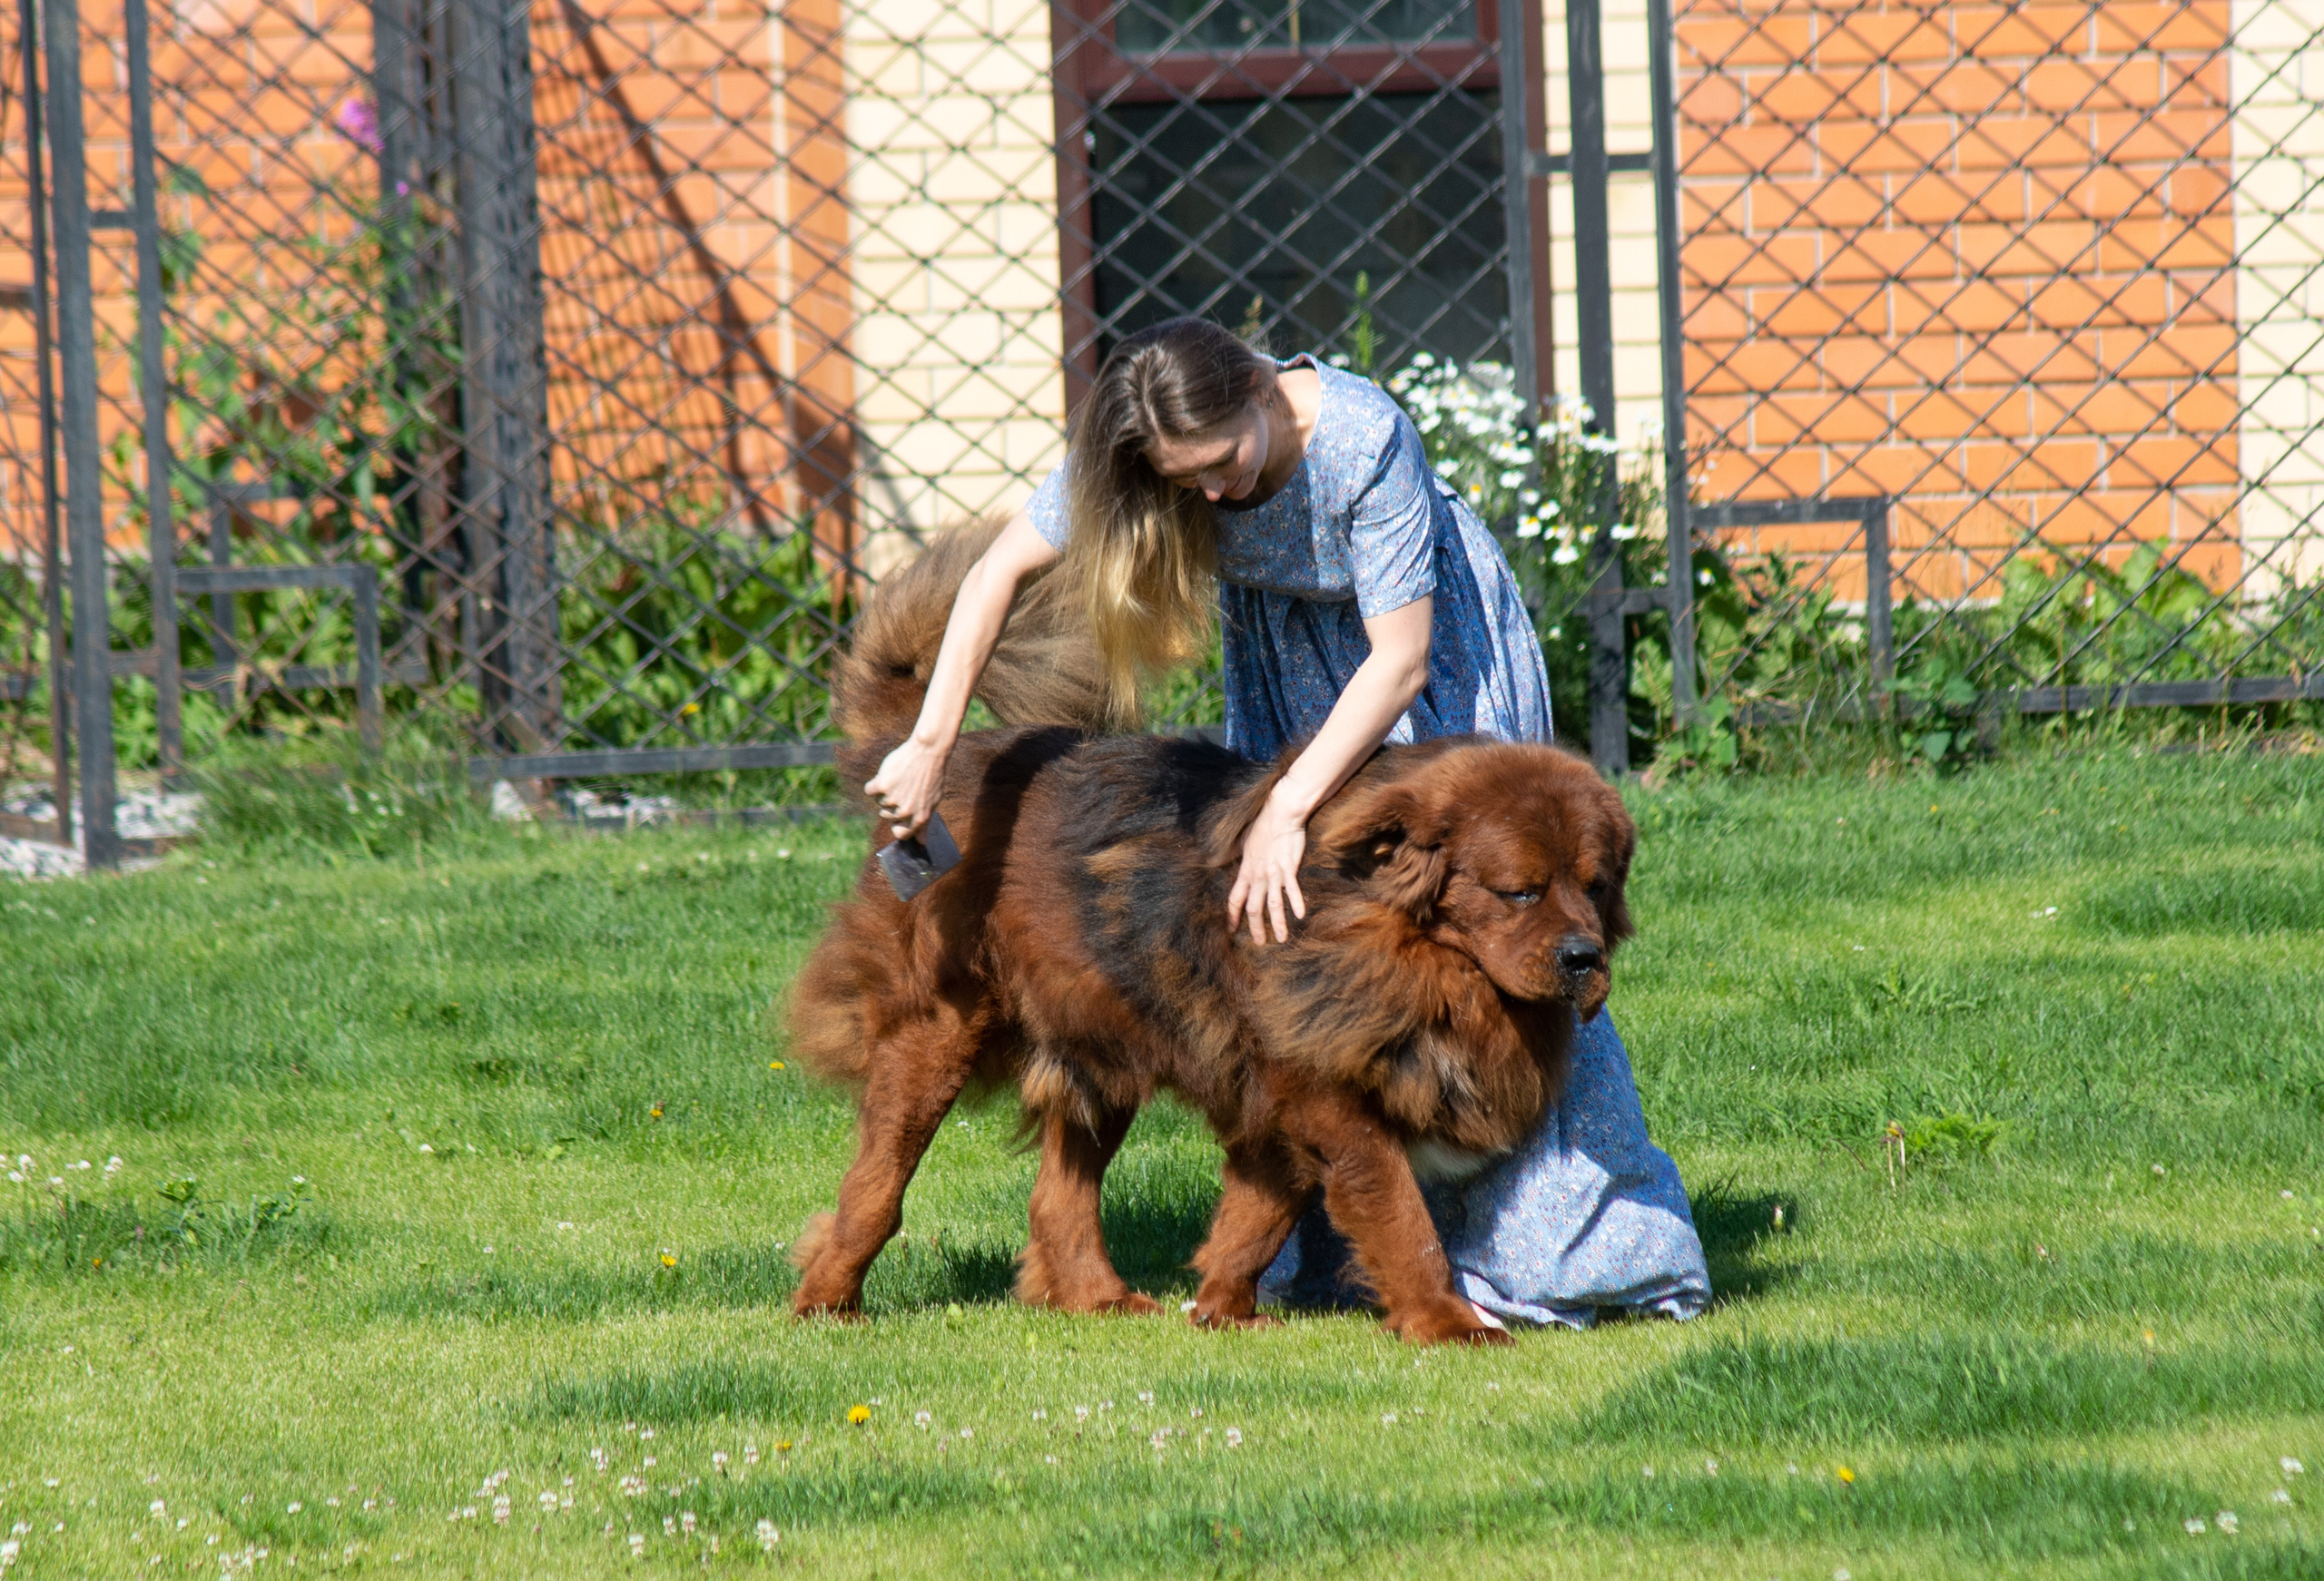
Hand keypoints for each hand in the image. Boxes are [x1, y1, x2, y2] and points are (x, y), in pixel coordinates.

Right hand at [865, 736, 949, 842]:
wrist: (928, 751)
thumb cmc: (931, 776)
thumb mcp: (932, 802)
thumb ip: (924, 823)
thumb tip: (921, 843)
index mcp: (919, 818)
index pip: (901, 834)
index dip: (897, 826)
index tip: (898, 817)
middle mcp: (905, 812)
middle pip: (886, 816)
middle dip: (892, 803)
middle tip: (905, 788)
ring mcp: (892, 800)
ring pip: (879, 801)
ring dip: (886, 791)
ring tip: (901, 779)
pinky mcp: (881, 786)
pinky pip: (870, 790)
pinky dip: (876, 782)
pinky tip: (890, 774)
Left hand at [1226, 787, 1309, 944]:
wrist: (1280, 813)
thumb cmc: (1263, 826)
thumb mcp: (1246, 843)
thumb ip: (1242, 859)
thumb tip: (1232, 863)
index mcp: (1246, 871)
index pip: (1234, 899)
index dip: (1231, 916)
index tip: (1231, 930)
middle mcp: (1258, 875)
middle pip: (1253, 908)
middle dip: (1255, 928)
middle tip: (1259, 943)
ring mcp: (1274, 873)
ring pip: (1272, 904)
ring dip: (1277, 924)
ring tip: (1281, 939)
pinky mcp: (1289, 868)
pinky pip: (1292, 889)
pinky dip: (1295, 902)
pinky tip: (1300, 915)